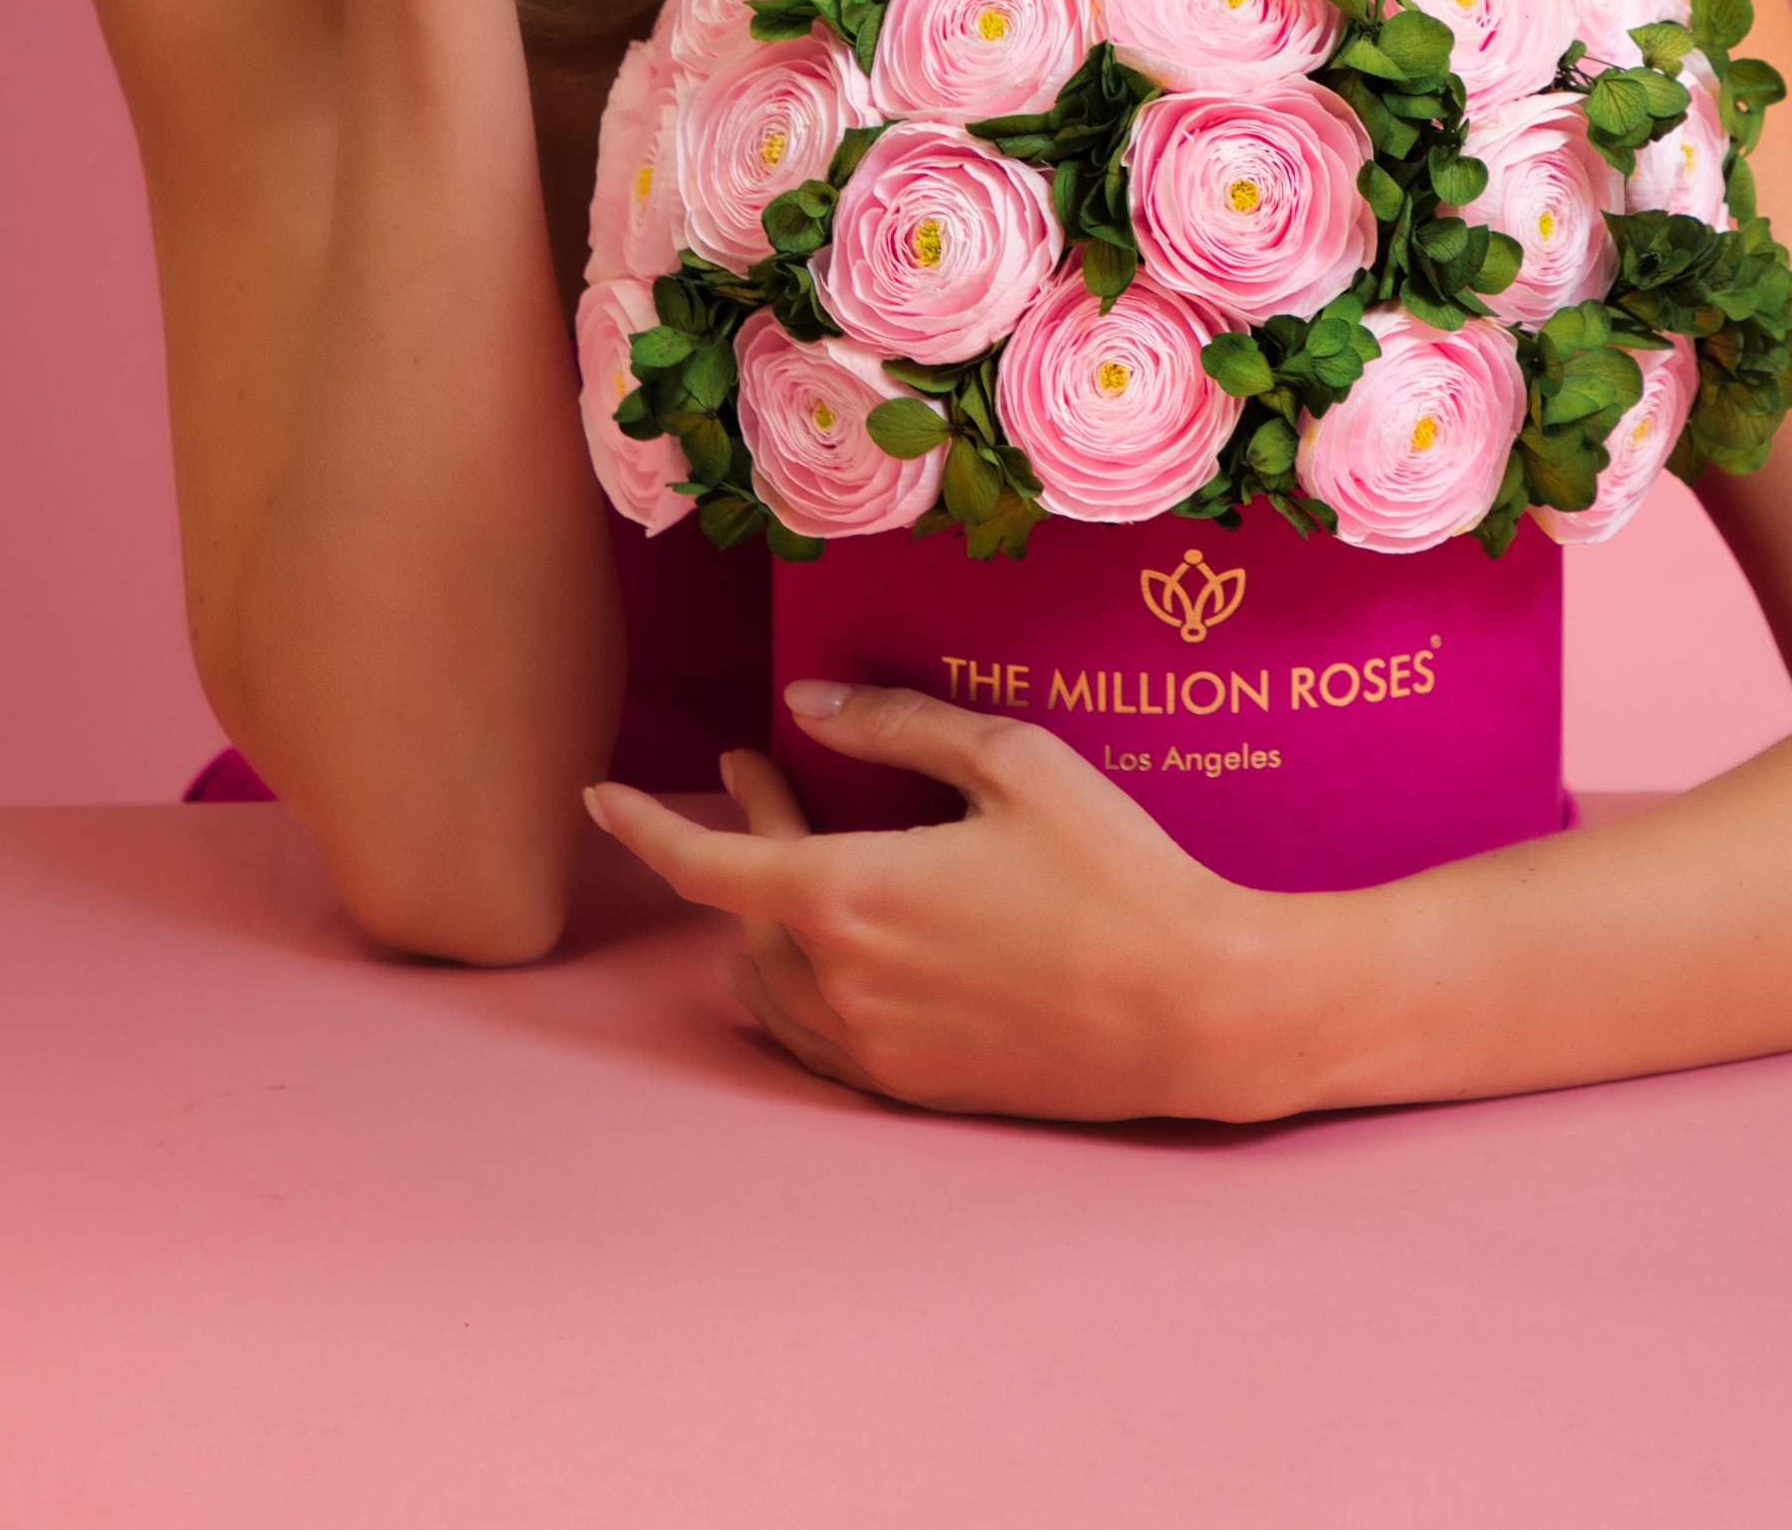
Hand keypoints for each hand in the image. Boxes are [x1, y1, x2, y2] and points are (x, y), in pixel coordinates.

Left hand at [585, 683, 1281, 1123]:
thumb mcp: (1011, 762)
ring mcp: (878, 1048)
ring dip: (764, 917)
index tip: (597, 798)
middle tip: (767, 771)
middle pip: (743, 911)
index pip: (707, 866)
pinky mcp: (915, 1089)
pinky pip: (816, 1040)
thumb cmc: (1113, 870)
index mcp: (853, 896)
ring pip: (769, 984)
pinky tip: (833, 949)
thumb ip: (894, 725)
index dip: (644, 827)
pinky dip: (799, 985)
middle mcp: (845, 982)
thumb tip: (806, 702)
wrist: (1194, 1007)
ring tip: (798, 856)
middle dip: (742, 833)